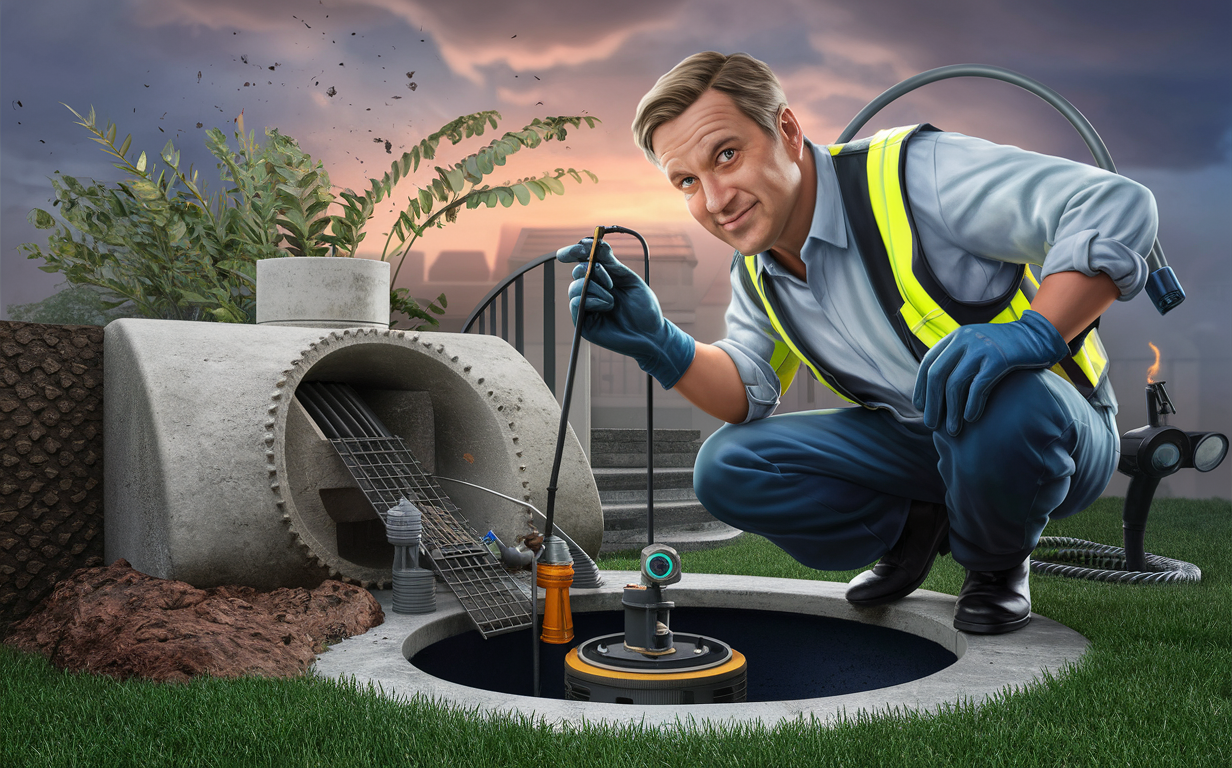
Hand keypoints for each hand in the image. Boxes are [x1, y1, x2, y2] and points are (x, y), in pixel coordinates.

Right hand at [556, 238, 694, 387]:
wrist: (651, 334)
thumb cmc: (643, 308)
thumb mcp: (629, 280)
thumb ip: (611, 262)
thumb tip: (595, 242)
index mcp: (602, 278)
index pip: (582, 261)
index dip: (575, 251)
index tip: (580, 247)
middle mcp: (591, 291)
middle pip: (577, 271)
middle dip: (592, 271)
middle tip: (610, 282)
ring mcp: (586, 307)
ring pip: (575, 287)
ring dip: (595, 288)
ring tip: (613, 301)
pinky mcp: (582, 323)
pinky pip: (575, 303)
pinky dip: (591, 300)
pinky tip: (607, 306)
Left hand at [913, 310, 1068, 435]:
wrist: (1039, 335)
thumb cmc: (1005, 349)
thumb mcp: (976, 348)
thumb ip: (958, 362)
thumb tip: (936, 393)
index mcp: (955, 337)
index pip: (928, 363)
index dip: (921, 387)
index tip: (921, 408)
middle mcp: (964, 339)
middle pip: (937, 375)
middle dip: (932, 403)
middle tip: (932, 425)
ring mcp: (982, 347)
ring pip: (955, 383)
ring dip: (951, 410)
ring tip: (953, 430)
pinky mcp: (1000, 358)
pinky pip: (979, 386)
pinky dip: (972, 405)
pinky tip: (971, 419)